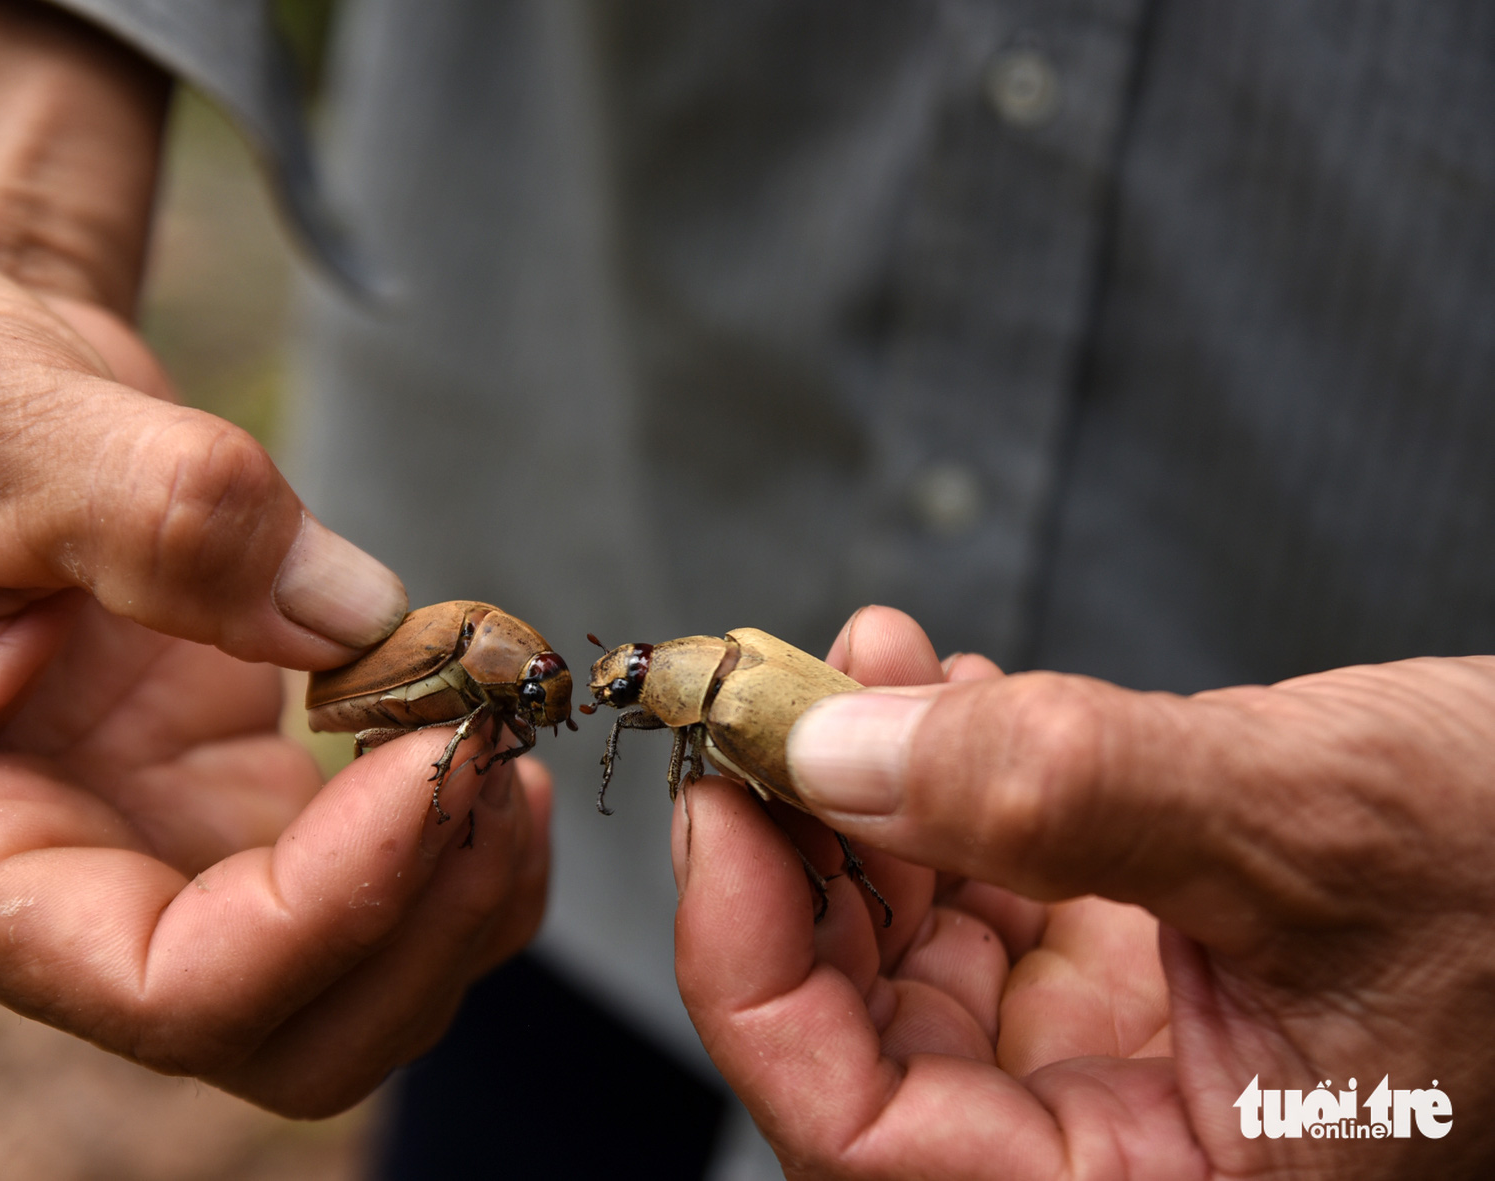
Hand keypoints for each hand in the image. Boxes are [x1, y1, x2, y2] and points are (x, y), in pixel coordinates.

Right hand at [0, 0, 547, 1114]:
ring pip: (341, 977)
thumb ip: (171, 515)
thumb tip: (356, 615)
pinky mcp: (213, 798)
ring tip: (503, 721)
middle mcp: (38, 898)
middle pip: (277, 1029)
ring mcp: (139, 855)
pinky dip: (444, 816)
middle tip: (506, 761)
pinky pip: (361, 876)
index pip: (164, 987)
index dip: (331, 906)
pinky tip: (473, 705)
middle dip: (420, 922)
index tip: (435, 762)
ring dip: (455, 881)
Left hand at [674, 605, 1494, 1177]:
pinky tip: (950, 694)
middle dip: (805, 853)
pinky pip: (999, 897)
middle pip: (869, 1036)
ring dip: (869, 797)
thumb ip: (1055, 794)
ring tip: (866, 663)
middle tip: (773, 704)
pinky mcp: (1153, 977)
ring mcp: (1135, 1068)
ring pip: (921, 957)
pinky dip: (953, 791)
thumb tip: (831, 754)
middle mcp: (1131, 1154)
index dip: (757, 966)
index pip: (863, 1135)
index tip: (724, 801)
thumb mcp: (1304, 826)